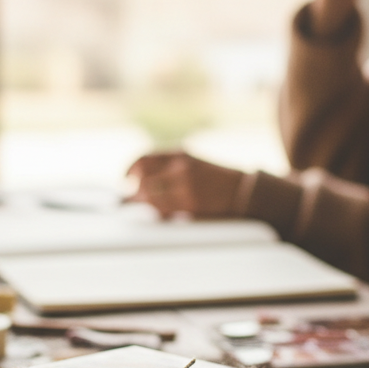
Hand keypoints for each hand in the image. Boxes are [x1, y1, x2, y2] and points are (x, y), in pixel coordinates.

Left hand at [127, 152, 244, 218]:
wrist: (243, 191)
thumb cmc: (216, 179)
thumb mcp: (193, 163)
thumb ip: (168, 168)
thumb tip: (139, 181)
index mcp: (180, 154)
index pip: (144, 158)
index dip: (129, 169)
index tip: (125, 179)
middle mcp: (181, 167)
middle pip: (143, 179)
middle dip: (134, 191)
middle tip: (131, 198)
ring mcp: (185, 185)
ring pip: (149, 196)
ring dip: (144, 204)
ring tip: (148, 207)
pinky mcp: (190, 203)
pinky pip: (162, 210)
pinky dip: (157, 212)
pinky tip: (162, 213)